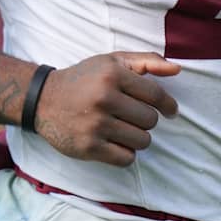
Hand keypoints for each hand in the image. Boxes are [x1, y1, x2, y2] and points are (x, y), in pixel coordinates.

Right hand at [31, 53, 180, 166]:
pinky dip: (125, 154)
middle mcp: (104, 98)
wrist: (42, 99)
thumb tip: (177, 69)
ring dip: (138, 138)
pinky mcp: (88, 148)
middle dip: (146, 120)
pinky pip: (126, 159)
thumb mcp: (112, 62)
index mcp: (112, 75)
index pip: (155, 95)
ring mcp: (95, 125)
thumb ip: (146, 61)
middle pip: (150, 120)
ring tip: (123, 129)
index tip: (171, 111)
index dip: (168, 105)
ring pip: (142, 141)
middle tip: (132, 117)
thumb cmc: (84, 79)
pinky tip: (115, 143)